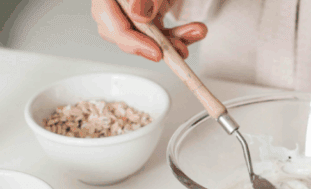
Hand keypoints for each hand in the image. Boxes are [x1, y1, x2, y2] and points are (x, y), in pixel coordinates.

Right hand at [91, 0, 206, 60]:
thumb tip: (138, 14)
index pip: (106, 16)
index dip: (129, 39)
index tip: (155, 51)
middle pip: (122, 30)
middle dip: (153, 44)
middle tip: (177, 51)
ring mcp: (134, 5)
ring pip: (144, 36)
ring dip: (172, 41)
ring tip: (196, 33)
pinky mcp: (150, 12)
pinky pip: (160, 32)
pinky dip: (179, 35)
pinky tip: (195, 30)